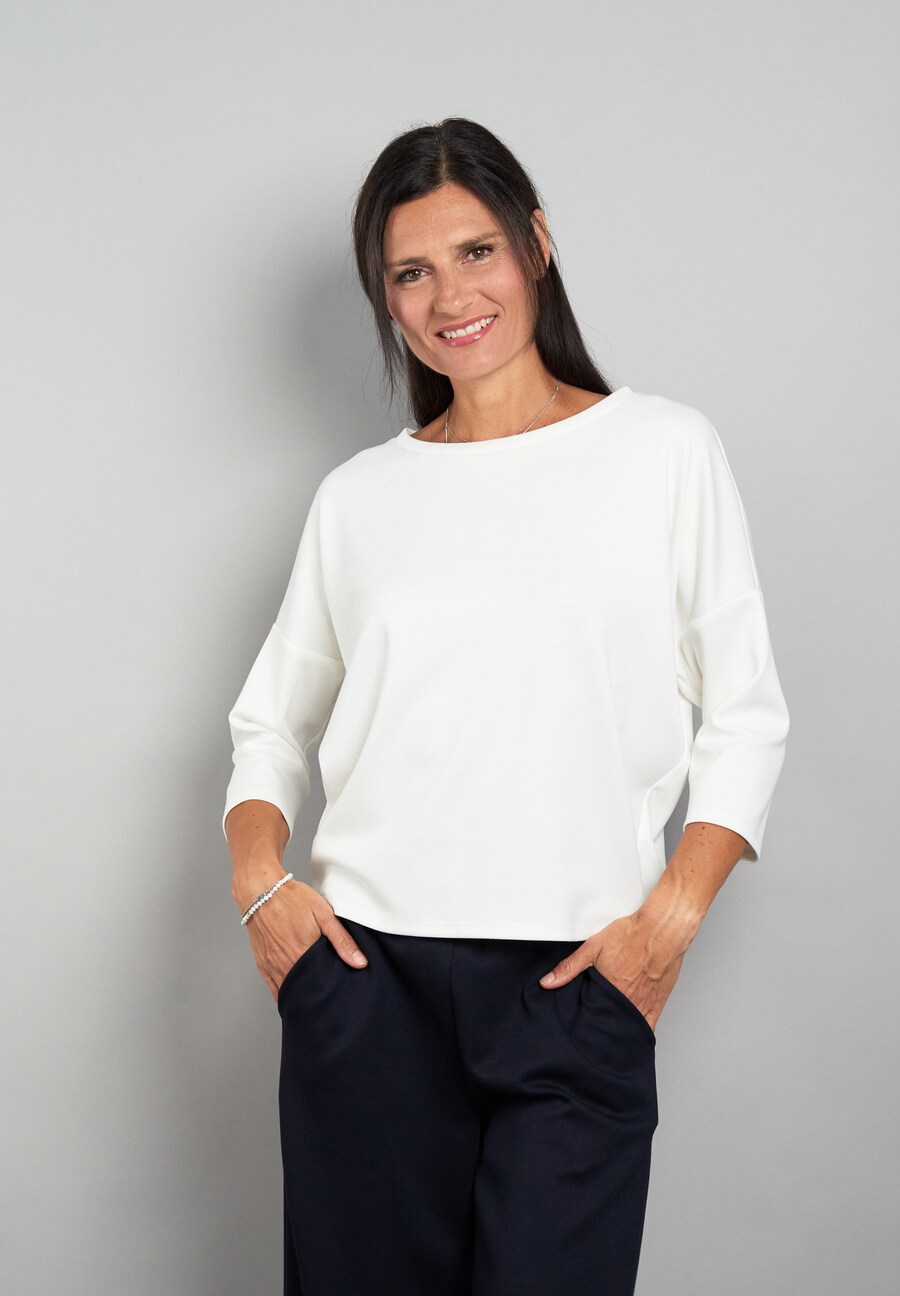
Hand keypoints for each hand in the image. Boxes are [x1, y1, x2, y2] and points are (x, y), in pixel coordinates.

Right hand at [239, 877, 367, 1000]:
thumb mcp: (323, 914)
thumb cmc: (291, 899)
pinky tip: (293, 995)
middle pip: (304, 990)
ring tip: (313, 995)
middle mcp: (284, 965)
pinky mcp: (262, 964)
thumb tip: (360, 962)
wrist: (261, 891)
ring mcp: (271, 966)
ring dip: (301, 995)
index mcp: (301, 956)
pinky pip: (273, 989)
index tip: (339, 990)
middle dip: (317, 995)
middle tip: (328, 994)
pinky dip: (284, 994)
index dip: (331, 989)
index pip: (321, 985)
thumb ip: (342, 940)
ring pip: (289, 991)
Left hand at [538, 909, 686, 1032]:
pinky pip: (647, 1026)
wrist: (662, 930)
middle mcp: (626, 1001)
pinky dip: (637, 1031)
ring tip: (607, 1028)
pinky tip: (628, 1032)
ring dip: (615, 1028)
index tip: (576, 1023)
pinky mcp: (658, 1004)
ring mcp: (643, 1004)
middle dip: (598, 1024)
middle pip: (607, 1022)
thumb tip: (547, 982)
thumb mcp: (594, 946)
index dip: (582, 1019)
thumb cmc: (632, 935)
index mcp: (608, 989)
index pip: (589, 1015)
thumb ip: (570, 967)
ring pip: (625, 1026)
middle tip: (590, 1025)